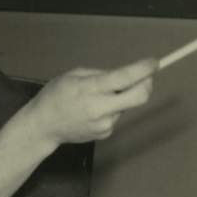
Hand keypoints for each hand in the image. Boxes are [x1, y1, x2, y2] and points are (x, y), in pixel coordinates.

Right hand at [25, 58, 157, 146]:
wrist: (43, 126)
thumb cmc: (55, 96)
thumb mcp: (73, 75)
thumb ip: (100, 74)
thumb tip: (124, 76)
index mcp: (90, 89)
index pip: (124, 78)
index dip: (143, 69)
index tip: (153, 63)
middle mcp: (100, 108)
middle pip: (139, 97)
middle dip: (147, 84)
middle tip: (146, 77)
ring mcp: (104, 123)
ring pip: (126, 105)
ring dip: (120, 98)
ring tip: (97, 98)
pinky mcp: (105, 133)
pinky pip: (116, 116)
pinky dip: (111, 109)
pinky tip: (92, 111)